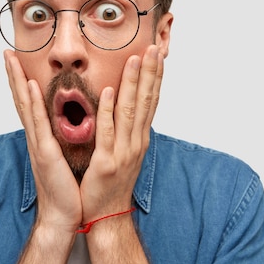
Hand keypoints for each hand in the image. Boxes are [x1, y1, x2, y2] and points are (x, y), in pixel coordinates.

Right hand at [4, 50, 81, 232]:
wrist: (64, 215)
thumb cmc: (67, 189)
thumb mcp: (66, 157)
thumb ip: (63, 139)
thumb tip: (69, 123)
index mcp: (42, 138)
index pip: (29, 105)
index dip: (22, 82)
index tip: (18, 62)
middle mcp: (35, 138)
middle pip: (21, 100)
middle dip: (13, 76)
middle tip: (6, 53)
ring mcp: (37, 144)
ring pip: (24, 106)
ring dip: (17, 81)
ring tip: (10, 60)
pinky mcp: (45, 153)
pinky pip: (38, 124)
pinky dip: (31, 103)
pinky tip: (28, 86)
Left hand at [80, 45, 163, 222]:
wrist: (106, 217)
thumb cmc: (112, 184)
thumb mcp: (124, 153)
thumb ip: (125, 130)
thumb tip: (124, 107)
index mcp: (140, 139)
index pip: (151, 102)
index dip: (155, 77)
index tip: (157, 55)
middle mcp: (136, 142)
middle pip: (145, 101)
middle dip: (150, 72)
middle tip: (153, 47)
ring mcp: (123, 152)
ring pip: (129, 111)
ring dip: (133, 83)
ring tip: (135, 59)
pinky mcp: (106, 162)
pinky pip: (107, 132)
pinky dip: (109, 110)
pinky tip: (110, 91)